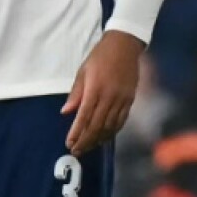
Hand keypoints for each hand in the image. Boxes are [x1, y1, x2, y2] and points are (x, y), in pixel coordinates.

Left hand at [61, 30, 143, 155]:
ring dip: (98, 139)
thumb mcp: (83, 71)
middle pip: (97, 125)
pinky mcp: (130, 100)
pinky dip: (112, 131)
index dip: (76, 133)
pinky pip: (121, 121)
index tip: (69, 143)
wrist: (124, 45)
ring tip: (88, 147)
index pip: (84, 117)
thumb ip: (76, 93)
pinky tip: (104, 137)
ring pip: (110, 126)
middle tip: (76, 151)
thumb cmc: (100, 56)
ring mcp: (122, 100)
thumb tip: (66, 112)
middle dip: (86, 141)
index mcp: (95, 89)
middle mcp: (109, 97)